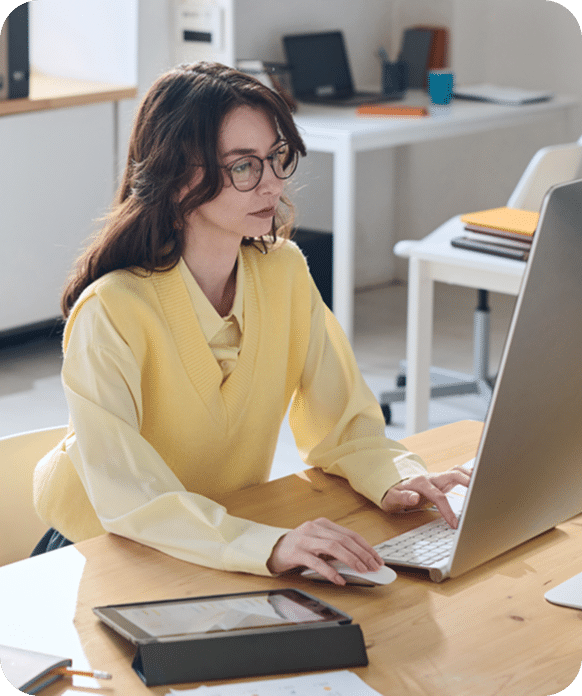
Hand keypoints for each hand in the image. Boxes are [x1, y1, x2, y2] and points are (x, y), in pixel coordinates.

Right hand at [267, 517, 383, 584]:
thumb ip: (335, 548)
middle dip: (362, 554)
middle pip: (344, 540)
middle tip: (373, 567)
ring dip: (351, 560)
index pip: (350, 534)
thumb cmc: (298, 548)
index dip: (366, 547)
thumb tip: (359, 562)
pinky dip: (331, 571)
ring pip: (333, 547)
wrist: (272, 549)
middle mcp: (315, 528)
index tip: (377, 559)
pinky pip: (317, 562)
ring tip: (361, 571)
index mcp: (323, 524)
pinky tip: (340, 579)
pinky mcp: (296, 553)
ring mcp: (305, 539)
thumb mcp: (318, 544)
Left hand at [381, 466, 471, 528]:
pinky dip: (469, 474)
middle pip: (453, 475)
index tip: (454, 524)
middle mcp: (432, 478)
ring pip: (457, 471)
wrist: (394, 488)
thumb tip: (414, 498)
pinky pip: (458, 474)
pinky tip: (480, 476)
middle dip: (467, 482)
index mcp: (421, 484)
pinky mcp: (443, 480)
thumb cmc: (394, 494)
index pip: (439, 497)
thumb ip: (403, 498)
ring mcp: (438, 478)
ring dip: (470, 475)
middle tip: (480, 492)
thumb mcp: (393, 498)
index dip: (448, 510)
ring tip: (485, 482)